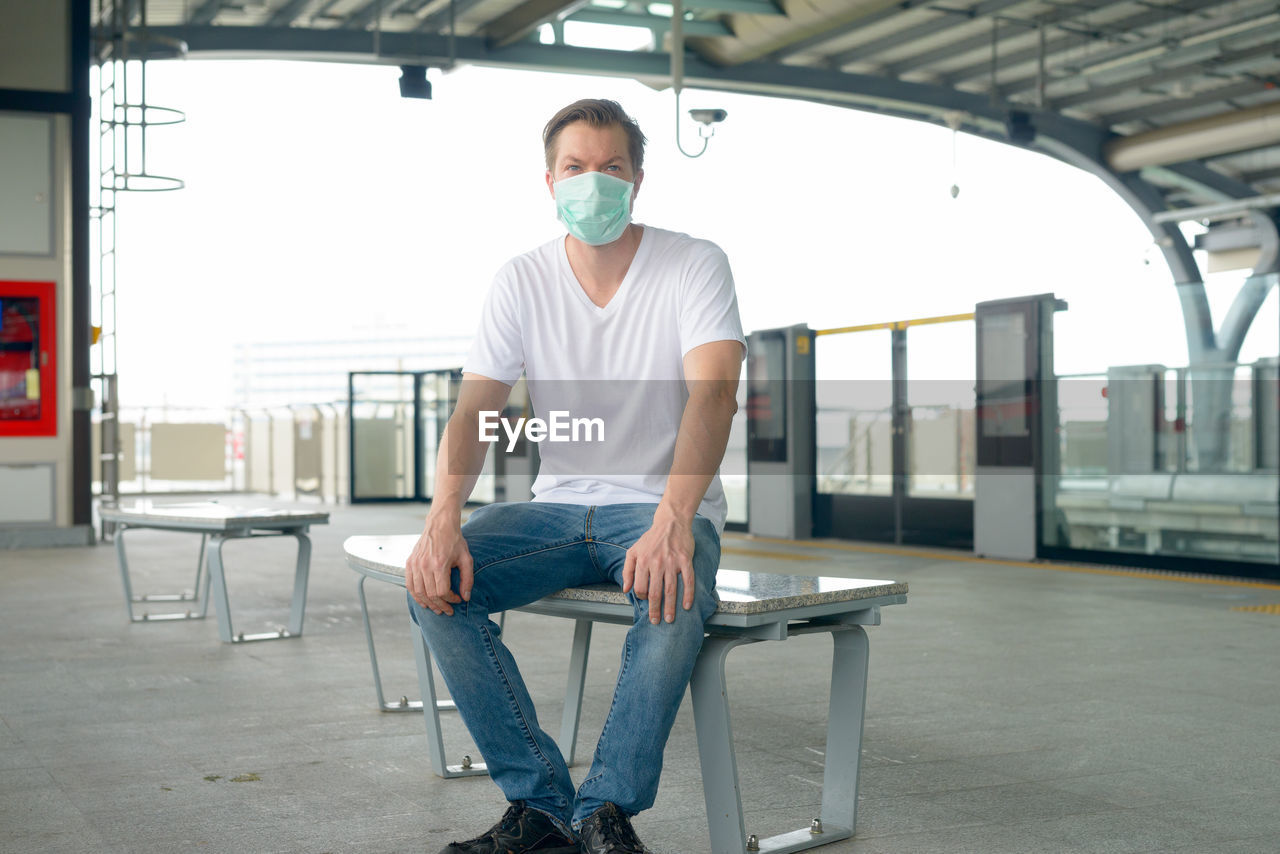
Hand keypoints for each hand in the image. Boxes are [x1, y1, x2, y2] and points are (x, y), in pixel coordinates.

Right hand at [405, 511, 474, 615]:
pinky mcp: (409, 563)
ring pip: (419, 592)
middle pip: (430, 594)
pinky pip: (409, 584)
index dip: (450, 600)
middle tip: (447, 611)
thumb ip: (467, 579)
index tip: (457, 600)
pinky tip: (423, 601)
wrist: (440, 525)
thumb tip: (466, 597)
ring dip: (428, 603)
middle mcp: (425, 565)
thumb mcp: (466, 559)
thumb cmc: (454, 541)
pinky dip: (415, 595)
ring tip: (436, 608)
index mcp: (439, 564)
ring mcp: (415, 564)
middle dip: (440, 605)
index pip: (442, 592)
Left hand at [622, 508, 695, 624]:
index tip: (646, 601)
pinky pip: (687, 580)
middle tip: (656, 621)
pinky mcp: (685, 560)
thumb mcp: (633, 551)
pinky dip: (688, 594)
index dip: (642, 597)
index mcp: (643, 561)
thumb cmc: (651, 538)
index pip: (641, 587)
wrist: (670, 522)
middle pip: (655, 592)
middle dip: (655, 610)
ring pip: (670, 589)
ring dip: (670, 607)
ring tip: (670, 619)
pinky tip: (687, 605)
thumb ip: (627, 570)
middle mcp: (657, 563)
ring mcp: (672, 562)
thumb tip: (625, 589)